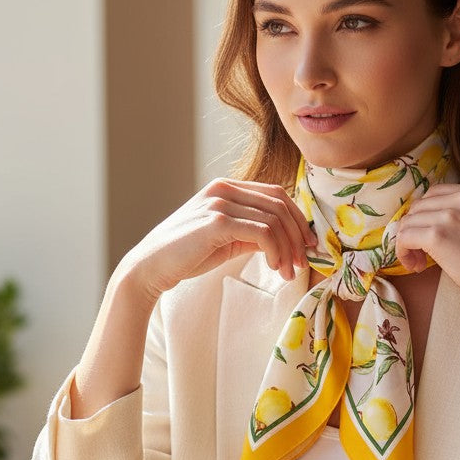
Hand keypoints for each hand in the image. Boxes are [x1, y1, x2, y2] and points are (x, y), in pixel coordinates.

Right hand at [122, 179, 316, 301]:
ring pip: (274, 219)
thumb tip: (285, 239)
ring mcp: (220, 203)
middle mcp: (224, 189)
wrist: (151, 266)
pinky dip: (275, 250)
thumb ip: (252, 232)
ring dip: (288, 248)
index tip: (308, 245)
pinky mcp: (217, 222)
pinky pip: (262, 232)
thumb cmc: (186, 255)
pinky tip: (274, 267)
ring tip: (288, 271)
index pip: (276, 194)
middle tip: (303, 262)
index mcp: (226, 188)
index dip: (298, 219)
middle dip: (298, 236)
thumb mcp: (225, 239)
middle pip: (280, 204)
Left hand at [394, 183, 459, 313]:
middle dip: (414, 228)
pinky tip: (416, 266)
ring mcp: (449, 214)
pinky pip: (404, 237)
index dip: (425, 216)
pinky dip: (403, 252)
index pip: (434, 194)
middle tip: (421, 253)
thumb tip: (425, 222)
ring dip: (408, 242)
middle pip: (418, 207)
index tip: (428, 237)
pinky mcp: (437, 235)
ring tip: (419, 262)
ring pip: (408, 222)